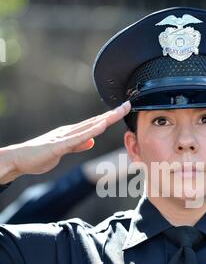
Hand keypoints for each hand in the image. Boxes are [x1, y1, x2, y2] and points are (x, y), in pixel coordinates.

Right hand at [0, 101, 130, 183]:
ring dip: (106, 118)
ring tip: (120, 110)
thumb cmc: (38, 155)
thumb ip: (77, 145)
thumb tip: (92, 141)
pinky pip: (78, 137)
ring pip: (89, 126)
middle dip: (113, 113)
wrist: (19, 159)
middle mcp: (69, 131)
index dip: (109, 117)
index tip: (123, 110)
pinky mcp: (58, 145)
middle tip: (128, 104)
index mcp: (71, 133)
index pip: (94, 124)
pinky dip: (91, 131)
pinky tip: (102, 125)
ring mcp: (64, 137)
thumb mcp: (63, 151)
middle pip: (95, 121)